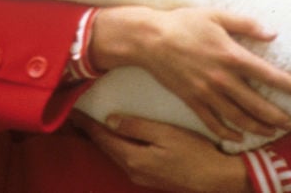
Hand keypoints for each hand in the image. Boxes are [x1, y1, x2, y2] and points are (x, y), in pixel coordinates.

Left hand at [68, 110, 251, 192]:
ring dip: (103, 139)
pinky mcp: (151, 176)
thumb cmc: (195, 153)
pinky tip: (117, 137)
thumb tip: (110, 121)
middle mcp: (133, 170)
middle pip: (105, 147)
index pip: (101, 137)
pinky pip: (126, 158)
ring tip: (91, 124)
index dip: (86, 123)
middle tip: (76, 116)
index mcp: (133, 158)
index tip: (72, 111)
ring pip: (115, 153)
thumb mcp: (165, 133)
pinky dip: (117, 146)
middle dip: (90, 131)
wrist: (218, 179)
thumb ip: (136, 127)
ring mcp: (142, 176)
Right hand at [88, 6, 290, 141]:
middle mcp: (222, 79)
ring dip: (257, 127)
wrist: (148, 39)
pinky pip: (212, 122)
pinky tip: (237, 136)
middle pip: (256, 104)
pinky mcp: (191, 100)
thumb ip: (246, 24)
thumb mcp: (215, 15)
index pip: (268, 75)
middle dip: (277, 116)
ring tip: (271, 131)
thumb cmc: (182, 23)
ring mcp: (206, 92)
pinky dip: (227, 132)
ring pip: (238, 117)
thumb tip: (272, 33)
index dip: (288, 85)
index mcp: (231, 56)